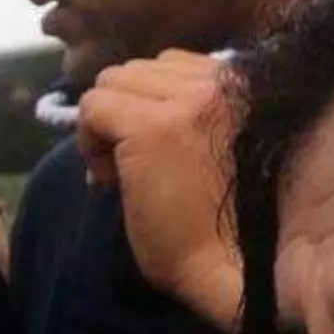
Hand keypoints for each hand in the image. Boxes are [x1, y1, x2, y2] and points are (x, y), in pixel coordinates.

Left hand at [77, 50, 243, 332]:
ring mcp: (189, 101)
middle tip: (131, 167)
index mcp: (246, 85)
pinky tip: (107, 180)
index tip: (154, 155)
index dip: (151, 107)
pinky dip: (88, 140)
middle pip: (140, 68)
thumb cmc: (232, 229)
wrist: (240, 267)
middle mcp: (223, 80)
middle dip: (126, 112)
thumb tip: (130, 114)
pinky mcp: (152, 129)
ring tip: (121, 173)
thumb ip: (192, 120)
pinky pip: (94, 107)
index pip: (174, 66)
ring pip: (113, 80)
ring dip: (106, 123)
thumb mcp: (227, 151)